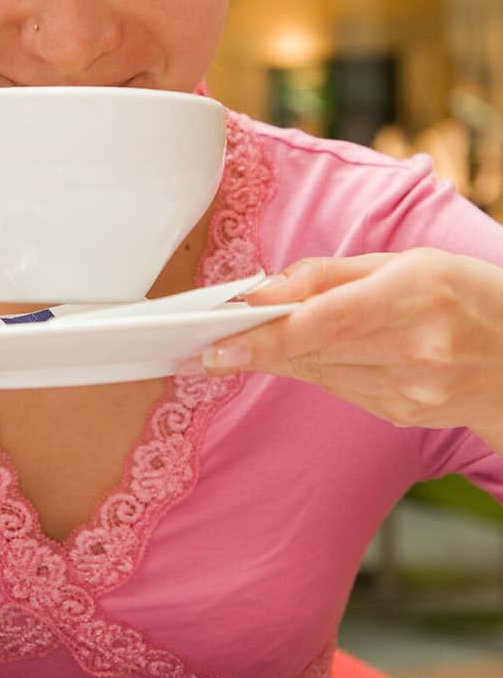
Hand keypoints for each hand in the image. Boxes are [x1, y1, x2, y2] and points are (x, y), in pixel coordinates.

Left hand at [193, 249, 502, 439]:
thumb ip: (330, 274)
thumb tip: (264, 290)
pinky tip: (315, 355)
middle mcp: (416, 348)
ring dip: (284, 357)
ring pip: (319, 373)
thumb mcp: (409, 261)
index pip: (325, 321)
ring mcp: (413, 390)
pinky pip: (339, 390)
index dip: (267, 336)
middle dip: (258, 345)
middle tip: (213, 339)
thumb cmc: (465, 296)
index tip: (218, 344)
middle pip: (313, 351)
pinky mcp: (404, 416)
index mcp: (416, 293)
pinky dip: (317, 370)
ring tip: (261, 339)